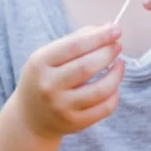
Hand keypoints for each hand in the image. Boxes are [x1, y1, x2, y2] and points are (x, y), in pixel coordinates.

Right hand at [15, 24, 124, 139]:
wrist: (30, 118)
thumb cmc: (45, 78)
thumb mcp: (49, 55)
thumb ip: (77, 39)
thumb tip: (108, 27)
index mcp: (40, 63)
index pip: (75, 46)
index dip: (99, 36)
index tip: (116, 29)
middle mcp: (48, 86)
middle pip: (87, 66)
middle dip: (108, 53)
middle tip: (118, 45)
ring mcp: (61, 107)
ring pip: (100, 89)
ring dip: (116, 74)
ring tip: (120, 64)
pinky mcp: (75, 123)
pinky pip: (104, 108)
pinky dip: (115, 94)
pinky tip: (114, 85)